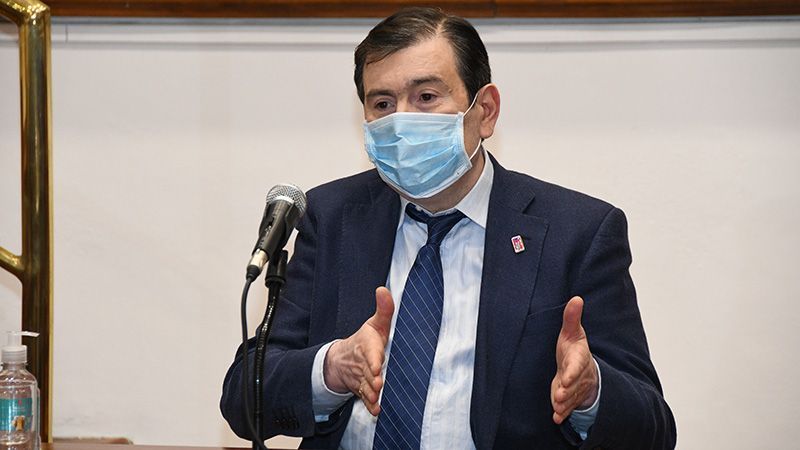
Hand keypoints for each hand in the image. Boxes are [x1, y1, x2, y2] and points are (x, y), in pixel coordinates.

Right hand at [324, 287, 393, 415]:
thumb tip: (383, 290)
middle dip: (371, 377)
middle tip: (377, 383)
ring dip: (370, 392)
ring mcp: (361, 377)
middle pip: (366, 371)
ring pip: (364, 385)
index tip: (377, 364)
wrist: (342, 360)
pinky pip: (364, 398)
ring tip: (376, 397)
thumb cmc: (365, 341)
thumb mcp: (375, 324)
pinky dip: (369, 405)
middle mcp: (362, 363)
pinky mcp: (362, 389)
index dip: (372, 358)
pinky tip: (376, 411)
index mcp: (367, 345)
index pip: (369, 351)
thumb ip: (383, 310)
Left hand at [551, 296, 598, 424]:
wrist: (583, 367)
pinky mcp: (570, 398)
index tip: (565, 377)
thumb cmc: (574, 349)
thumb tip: (576, 298)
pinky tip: (556, 418)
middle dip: (567, 391)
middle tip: (559, 396)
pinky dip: (563, 413)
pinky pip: (568, 407)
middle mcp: (579, 375)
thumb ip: (572, 317)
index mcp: (579, 357)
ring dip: (565, 403)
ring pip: (572, 397)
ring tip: (557, 408)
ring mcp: (576, 388)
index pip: (577, 365)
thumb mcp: (572, 332)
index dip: (572, 372)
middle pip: (574, 384)